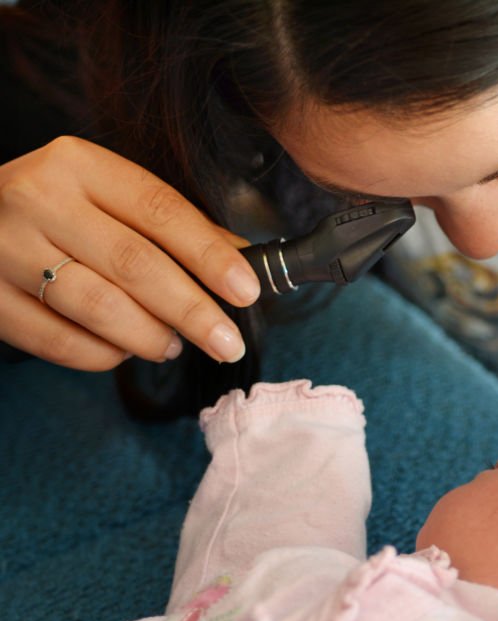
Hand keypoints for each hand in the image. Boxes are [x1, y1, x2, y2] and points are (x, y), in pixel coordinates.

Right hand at [0, 136, 259, 369]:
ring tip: (173, 346)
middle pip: (135, 264)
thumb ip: (170, 222)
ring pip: (97, 306)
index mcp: (79, 165)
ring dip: (148, 336)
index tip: (247, 291)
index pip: (161, 211)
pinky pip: (56, 340)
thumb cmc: (57, 207)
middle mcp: (38, 199)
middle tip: (228, 343)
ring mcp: (3, 248)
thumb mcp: (107, 193)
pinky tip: (123, 352)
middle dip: (192, 311)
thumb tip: (240, 260)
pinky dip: (101, 355)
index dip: (210, 255)